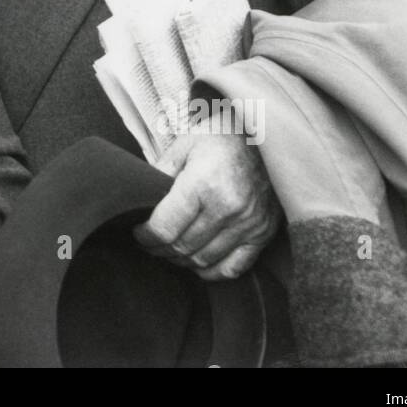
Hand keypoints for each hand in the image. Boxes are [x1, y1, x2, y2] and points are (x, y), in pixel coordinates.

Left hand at [132, 126, 280, 280]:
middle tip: (150, 241)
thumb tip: (142, 199)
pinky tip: (198, 262)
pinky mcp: (263, 234)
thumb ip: (161, 173)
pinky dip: (211, 271)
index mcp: (204, 184)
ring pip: (203, 260)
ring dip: (181, 260)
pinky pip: (233, 268)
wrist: (269, 135)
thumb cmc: (222, 136)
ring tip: (169, 248)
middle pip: (182, 247)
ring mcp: (249, 224)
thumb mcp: (185, 144)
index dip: (145, 236)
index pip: (165, 228)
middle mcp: (228, 208)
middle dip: (159, 248)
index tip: (138, 232)